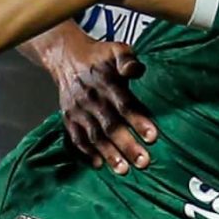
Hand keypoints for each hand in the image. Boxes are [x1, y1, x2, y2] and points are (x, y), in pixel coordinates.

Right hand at [35, 30, 154, 174]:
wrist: (66, 57)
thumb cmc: (98, 57)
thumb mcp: (116, 49)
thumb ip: (128, 58)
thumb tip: (136, 69)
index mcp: (105, 82)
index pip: (124, 104)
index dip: (138, 120)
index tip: (152, 136)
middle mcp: (91, 99)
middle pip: (110, 125)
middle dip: (127, 145)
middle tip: (143, 161)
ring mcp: (78, 111)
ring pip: (94, 136)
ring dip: (109, 154)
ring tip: (123, 170)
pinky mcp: (69, 119)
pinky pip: (76, 138)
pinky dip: (86, 153)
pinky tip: (98, 165)